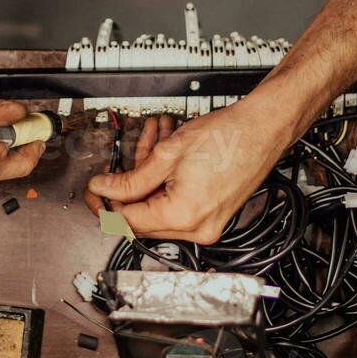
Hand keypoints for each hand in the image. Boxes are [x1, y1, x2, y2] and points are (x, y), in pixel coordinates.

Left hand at [84, 89, 303, 243]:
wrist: (263, 129)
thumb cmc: (228, 138)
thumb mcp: (167, 155)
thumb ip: (131, 178)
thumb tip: (105, 188)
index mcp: (182, 216)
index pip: (128, 220)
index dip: (105, 203)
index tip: (93, 190)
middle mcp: (197, 229)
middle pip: (142, 218)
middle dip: (124, 190)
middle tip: (111, 172)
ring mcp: (206, 223)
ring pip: (158, 207)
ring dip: (147, 178)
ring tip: (149, 143)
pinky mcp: (212, 214)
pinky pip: (176, 203)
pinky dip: (165, 181)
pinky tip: (162, 151)